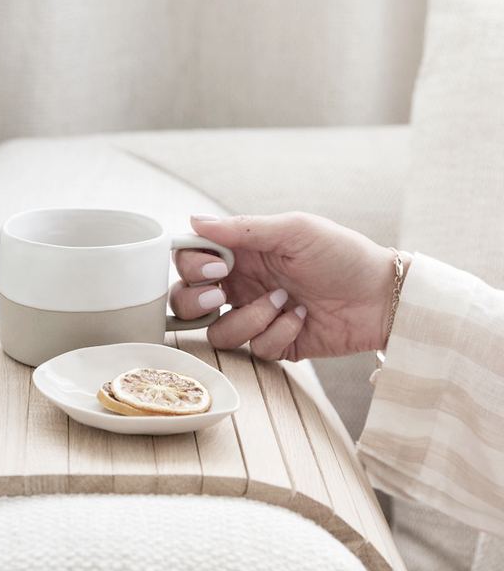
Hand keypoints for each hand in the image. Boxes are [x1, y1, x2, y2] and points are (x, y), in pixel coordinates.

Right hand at [170, 212, 409, 361]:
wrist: (383, 297)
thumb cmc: (344, 254)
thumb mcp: (295, 230)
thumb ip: (243, 228)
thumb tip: (194, 221)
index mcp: (243, 253)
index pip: (191, 259)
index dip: (191, 266)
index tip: (216, 267)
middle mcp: (243, 285)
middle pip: (188, 302)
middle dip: (197, 301)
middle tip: (223, 294)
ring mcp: (257, 317)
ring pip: (218, 333)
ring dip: (249, 318)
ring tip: (283, 301)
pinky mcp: (276, 345)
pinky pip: (256, 350)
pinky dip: (279, 334)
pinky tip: (302, 319)